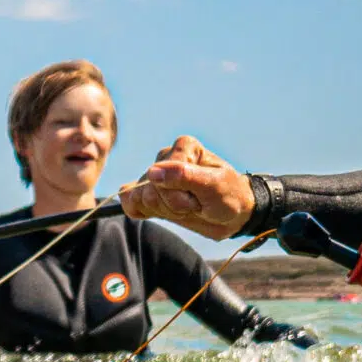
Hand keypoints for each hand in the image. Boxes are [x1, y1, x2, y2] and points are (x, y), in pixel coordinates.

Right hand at [119, 136, 254, 240]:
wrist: (232, 214)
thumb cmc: (228, 195)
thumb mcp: (213, 185)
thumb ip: (183, 176)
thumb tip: (151, 173)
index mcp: (184, 147)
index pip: (162, 174)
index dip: (180, 195)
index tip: (203, 198)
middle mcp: (166, 158)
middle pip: (149, 188)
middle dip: (174, 205)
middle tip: (196, 204)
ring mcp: (156, 176)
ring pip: (139, 197)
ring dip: (164, 211)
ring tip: (185, 208)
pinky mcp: (149, 193)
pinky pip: (129, 201)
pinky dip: (141, 212)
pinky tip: (163, 213)